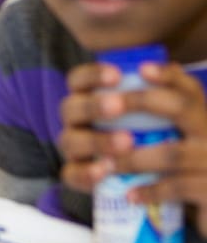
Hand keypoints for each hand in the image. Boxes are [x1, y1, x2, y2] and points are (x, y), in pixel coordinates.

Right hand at [60, 62, 206, 236]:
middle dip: (92, 106)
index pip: (78, 79)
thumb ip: (163, 88)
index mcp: (87, 97)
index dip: (92, 75)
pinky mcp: (76, 174)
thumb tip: (172, 67)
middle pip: (69, 108)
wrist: (149, 170)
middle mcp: (75, 121)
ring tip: (126, 143)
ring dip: (96, 140)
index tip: (117, 75)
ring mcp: (74, 147)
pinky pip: (71, 174)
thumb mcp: (159, 107)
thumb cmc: (150, 129)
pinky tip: (106, 171)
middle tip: (118, 106)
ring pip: (70, 140)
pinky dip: (86, 173)